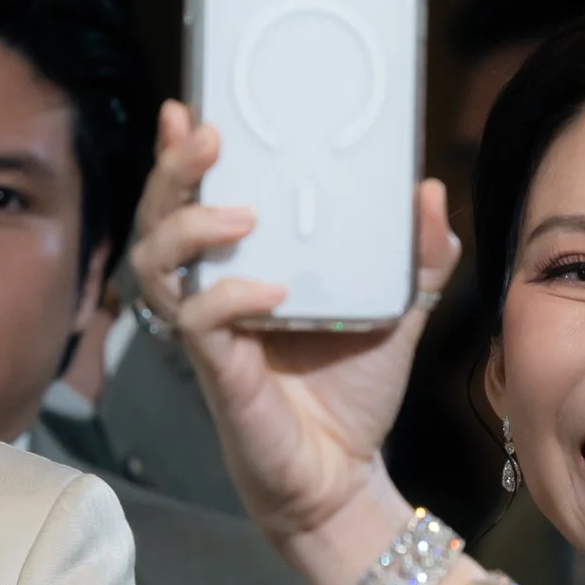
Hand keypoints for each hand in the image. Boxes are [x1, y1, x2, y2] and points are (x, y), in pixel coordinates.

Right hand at [127, 100, 458, 565]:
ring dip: (188, 227)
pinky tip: (270, 291)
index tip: (188, 109)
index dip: (178, 155)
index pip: (192, 199)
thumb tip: (428, 191)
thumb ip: (414, 255)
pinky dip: (228, 296)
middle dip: (171, 172)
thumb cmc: (352, 392)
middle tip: (208, 138)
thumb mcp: (396, 310)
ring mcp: (208, 333)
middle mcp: (211, 292)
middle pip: (155, 218)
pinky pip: (200, 323)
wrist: (344, 475)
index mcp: (241, 266)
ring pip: (155, 265)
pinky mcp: (217, 373)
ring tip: (238, 211)